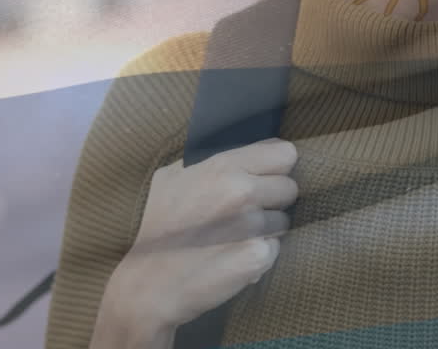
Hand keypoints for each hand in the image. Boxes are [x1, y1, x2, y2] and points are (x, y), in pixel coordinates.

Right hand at [94, 138, 298, 347]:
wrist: (147, 284)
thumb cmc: (157, 228)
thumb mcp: (171, 178)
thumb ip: (209, 162)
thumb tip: (243, 154)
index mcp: (223, 167)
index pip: (284, 153)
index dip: (276, 167)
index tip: (264, 178)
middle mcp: (241, 192)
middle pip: (290, 187)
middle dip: (273, 200)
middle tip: (245, 213)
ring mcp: (251, 226)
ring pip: (284, 220)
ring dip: (267, 229)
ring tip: (234, 238)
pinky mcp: (257, 257)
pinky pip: (274, 249)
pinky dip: (259, 255)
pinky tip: (233, 258)